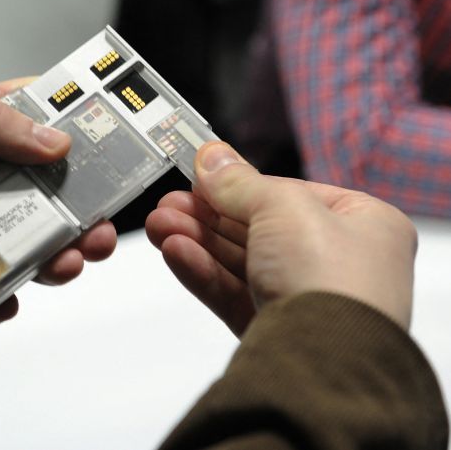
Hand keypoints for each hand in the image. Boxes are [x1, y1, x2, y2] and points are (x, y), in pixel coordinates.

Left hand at [0, 77, 116, 322]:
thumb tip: (57, 146)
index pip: (42, 126)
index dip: (82, 137)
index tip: (120, 155)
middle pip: (43, 195)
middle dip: (77, 214)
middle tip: (97, 232)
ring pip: (17, 241)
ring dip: (48, 257)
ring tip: (65, 266)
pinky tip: (5, 302)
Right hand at [146, 141, 415, 334]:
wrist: (324, 362)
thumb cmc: (330, 279)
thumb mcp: (282, 207)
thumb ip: (240, 182)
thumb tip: (212, 156)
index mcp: (361, 224)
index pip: (287, 194)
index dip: (239, 185)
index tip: (198, 177)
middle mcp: (336, 262)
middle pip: (257, 228)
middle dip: (206, 215)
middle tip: (168, 204)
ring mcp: (305, 299)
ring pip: (239, 262)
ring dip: (196, 240)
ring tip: (158, 225)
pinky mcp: (275, 330)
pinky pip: (233, 293)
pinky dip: (202, 271)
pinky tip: (173, 251)